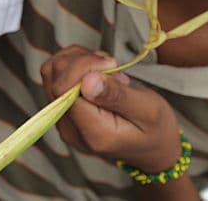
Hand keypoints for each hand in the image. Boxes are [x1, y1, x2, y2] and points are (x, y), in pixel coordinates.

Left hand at [41, 46, 182, 172]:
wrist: (153, 149)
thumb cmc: (156, 129)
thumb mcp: (147, 110)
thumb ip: (116, 95)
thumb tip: (86, 80)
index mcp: (92, 132)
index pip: (65, 88)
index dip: (83, 66)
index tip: (111, 65)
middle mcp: (70, 129)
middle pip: (54, 77)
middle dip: (81, 60)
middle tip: (111, 66)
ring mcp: (64, 121)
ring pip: (51, 72)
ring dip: (76, 59)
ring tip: (105, 67)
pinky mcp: (63, 111)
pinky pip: (55, 76)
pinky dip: (73, 64)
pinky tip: (96, 69)